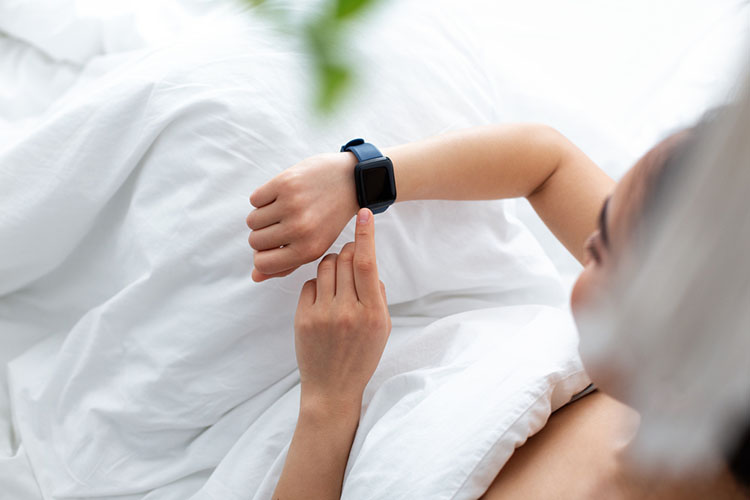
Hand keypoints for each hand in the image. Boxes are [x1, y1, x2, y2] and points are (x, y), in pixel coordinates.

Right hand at [246, 152, 358, 281]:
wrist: (350, 180)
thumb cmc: (329, 217)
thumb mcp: (314, 246)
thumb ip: (286, 264)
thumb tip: (255, 276)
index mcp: (309, 250)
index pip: (262, 263)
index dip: (262, 256)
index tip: (272, 247)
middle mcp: (300, 229)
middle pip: (255, 241)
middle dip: (263, 235)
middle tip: (280, 225)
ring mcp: (292, 205)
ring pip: (252, 221)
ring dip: (262, 216)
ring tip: (281, 211)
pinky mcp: (285, 183)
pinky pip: (255, 200)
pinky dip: (264, 199)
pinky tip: (282, 196)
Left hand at [293, 208, 391, 413]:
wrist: (332, 388)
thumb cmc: (361, 356)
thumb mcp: (382, 328)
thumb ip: (377, 295)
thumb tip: (367, 263)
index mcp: (373, 314)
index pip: (367, 263)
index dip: (366, 235)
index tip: (364, 213)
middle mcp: (347, 312)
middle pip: (345, 260)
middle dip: (349, 251)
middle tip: (351, 256)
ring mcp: (322, 315)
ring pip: (325, 267)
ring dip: (333, 265)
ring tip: (337, 281)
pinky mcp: (303, 318)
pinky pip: (309, 284)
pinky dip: (318, 285)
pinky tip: (323, 299)